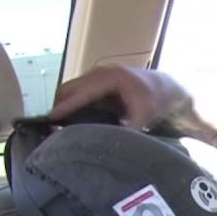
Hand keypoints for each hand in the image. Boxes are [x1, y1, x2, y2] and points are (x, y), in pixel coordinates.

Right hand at [50, 65, 190, 128]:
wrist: (165, 89)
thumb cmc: (155, 102)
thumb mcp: (144, 118)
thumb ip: (127, 129)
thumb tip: (108, 141)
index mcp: (111, 79)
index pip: (82, 92)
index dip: (66, 106)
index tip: (50, 119)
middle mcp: (100, 73)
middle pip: (69, 88)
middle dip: (59, 107)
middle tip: (52, 129)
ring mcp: (97, 75)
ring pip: (71, 90)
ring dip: (64, 106)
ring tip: (57, 127)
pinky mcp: (97, 82)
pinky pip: (78, 92)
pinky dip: (71, 104)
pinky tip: (69, 121)